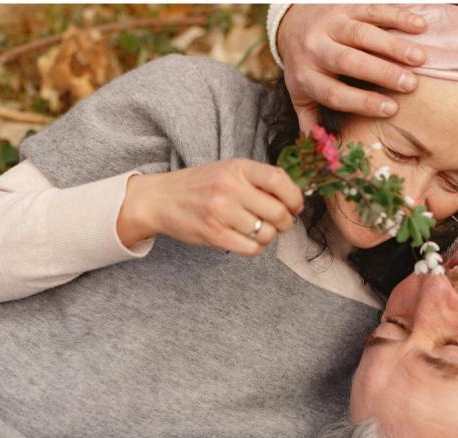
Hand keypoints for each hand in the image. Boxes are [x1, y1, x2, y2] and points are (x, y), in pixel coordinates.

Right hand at [118, 159, 303, 255]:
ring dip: (269, 236)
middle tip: (279, 223)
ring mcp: (221, 213)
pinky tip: (247, 239)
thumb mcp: (230, 170)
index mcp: (238, 168)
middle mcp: (230, 188)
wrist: (161, 199)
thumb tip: (296, 198)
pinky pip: (252, 249)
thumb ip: (260, 179)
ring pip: (267, 234)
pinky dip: (255, 247)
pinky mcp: (215, 235)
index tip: (295, 206)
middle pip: (278, 213)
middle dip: (286, 222)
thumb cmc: (202, 185)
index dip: (294, 197)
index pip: (279, 180)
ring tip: (258, 230)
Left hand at [277, 4, 427, 129]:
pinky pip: (372, 8)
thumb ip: (311, 125)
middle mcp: (315, 49)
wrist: (290, 24)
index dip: (362, 102)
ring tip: (420, 58)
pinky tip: (419, 26)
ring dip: (393, 45)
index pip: (334, 93)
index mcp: (306, 78)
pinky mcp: (344, 5)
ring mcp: (330, 24)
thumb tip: (323, 157)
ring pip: (362, 33)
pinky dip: (397, 15)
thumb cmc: (305, 69)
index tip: (391, 109)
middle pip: (349, 61)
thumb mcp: (301, 98)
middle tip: (410, 84)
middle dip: (381, 72)